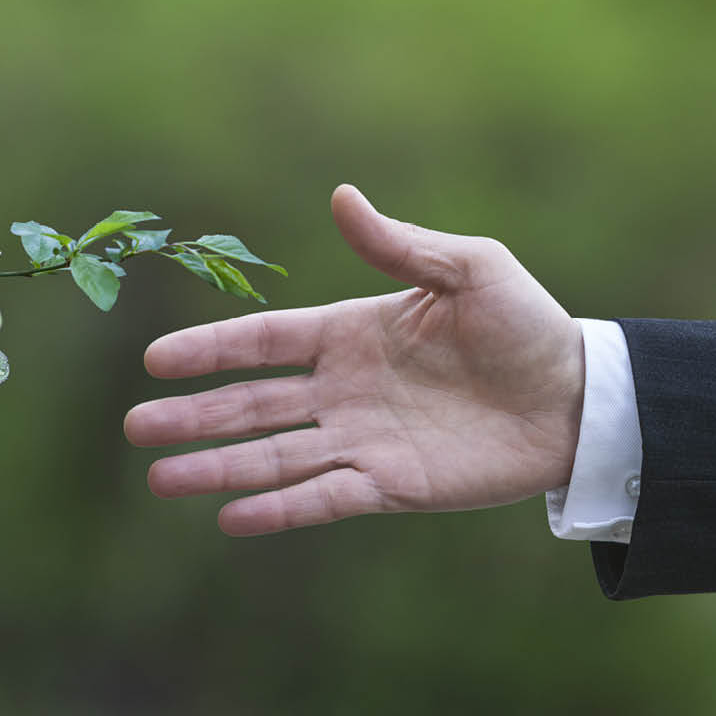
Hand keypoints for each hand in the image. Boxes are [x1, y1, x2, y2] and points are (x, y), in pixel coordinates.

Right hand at [125, 185, 584, 534]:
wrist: (579, 399)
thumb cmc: (526, 325)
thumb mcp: (469, 269)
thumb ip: (399, 245)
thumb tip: (340, 196)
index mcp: (349, 333)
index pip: (264, 342)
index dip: (210, 349)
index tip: (156, 360)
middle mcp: (342, 390)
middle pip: (250, 404)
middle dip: (192, 416)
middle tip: (136, 427)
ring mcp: (360, 440)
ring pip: (273, 456)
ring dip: (217, 468)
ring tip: (160, 480)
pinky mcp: (390, 486)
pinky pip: (323, 497)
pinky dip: (279, 509)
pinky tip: (230, 519)